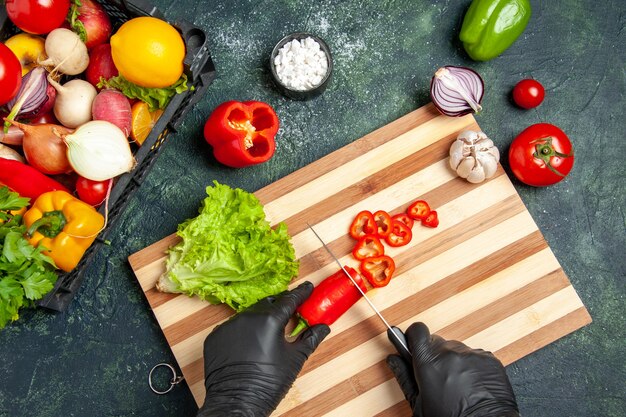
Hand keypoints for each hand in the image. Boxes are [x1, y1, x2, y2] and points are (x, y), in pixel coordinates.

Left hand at [196, 282, 329, 416]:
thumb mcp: (294, 359)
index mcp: (269, 320)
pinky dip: (244, 329)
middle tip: (292, 308)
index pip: (289, 300)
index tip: (308, 287)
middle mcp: (247, 317)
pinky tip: (251, 341)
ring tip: (270, 328)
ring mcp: (228, 326)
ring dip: (262, 317)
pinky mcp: (215, 337)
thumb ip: (310, 338)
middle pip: (269, 303)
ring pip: (250, 314)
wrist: (237, 404)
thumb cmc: (269, 383)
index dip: (301, 293)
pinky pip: (234, 326)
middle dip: (281, 304)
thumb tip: (323, 328)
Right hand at [386, 322, 518, 416]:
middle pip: (437, 342)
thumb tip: (393, 360)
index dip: (414, 337)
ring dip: (454, 362)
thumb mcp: (420, 404)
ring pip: (456, 350)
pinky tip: (472, 385)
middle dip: (435, 356)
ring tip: (457, 384)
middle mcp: (450, 353)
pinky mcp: (489, 359)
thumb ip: (404, 377)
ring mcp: (471, 355)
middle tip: (438, 377)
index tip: (414, 345)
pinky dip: (472, 367)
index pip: (417, 331)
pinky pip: (475, 356)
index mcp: (428, 362)